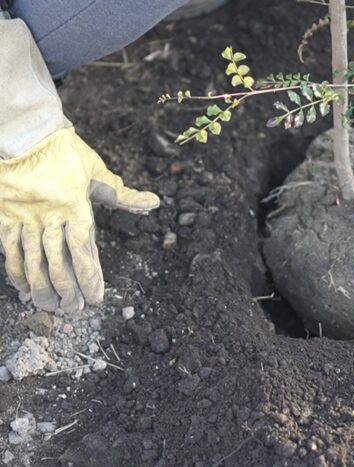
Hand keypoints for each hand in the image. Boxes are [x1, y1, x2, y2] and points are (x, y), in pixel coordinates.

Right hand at [0, 128, 159, 311]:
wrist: (24, 134)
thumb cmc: (65, 152)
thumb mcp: (97, 171)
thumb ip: (122, 194)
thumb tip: (153, 203)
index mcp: (75, 208)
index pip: (84, 251)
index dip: (90, 277)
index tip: (96, 298)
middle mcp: (50, 217)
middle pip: (58, 263)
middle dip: (67, 290)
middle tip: (74, 309)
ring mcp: (25, 218)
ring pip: (32, 262)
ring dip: (41, 287)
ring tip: (49, 306)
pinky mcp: (4, 217)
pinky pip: (9, 250)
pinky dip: (14, 271)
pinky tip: (21, 287)